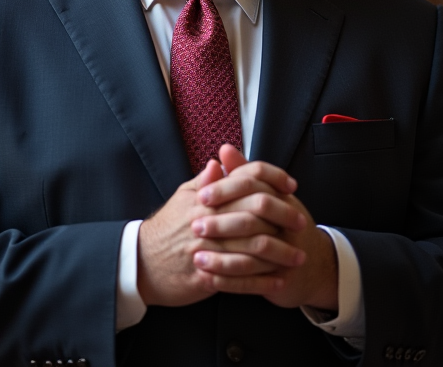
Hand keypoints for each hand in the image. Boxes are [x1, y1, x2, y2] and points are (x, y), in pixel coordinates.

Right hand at [136, 156, 302, 306]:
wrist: (140, 263)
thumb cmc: (166, 229)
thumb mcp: (182, 197)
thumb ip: (206, 181)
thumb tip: (222, 159)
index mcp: (205, 199)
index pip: (245, 181)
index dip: (272, 180)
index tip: (291, 187)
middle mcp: (208, 222)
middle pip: (255, 215)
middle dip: (283, 219)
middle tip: (302, 225)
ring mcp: (207, 250)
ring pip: (251, 250)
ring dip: (279, 254)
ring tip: (298, 257)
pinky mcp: (205, 276)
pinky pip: (240, 281)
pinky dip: (262, 282)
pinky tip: (278, 282)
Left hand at [191, 145, 338, 309]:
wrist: (311, 266)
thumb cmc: (281, 226)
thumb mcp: (265, 196)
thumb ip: (243, 173)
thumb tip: (225, 149)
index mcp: (280, 195)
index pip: (254, 180)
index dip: (226, 186)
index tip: (201, 195)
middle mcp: (288, 217)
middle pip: (256, 211)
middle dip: (222, 219)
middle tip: (195, 226)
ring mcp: (289, 247)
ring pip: (255, 247)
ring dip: (223, 254)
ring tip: (196, 258)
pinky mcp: (284, 275)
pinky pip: (255, 279)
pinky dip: (230, 280)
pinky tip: (209, 279)